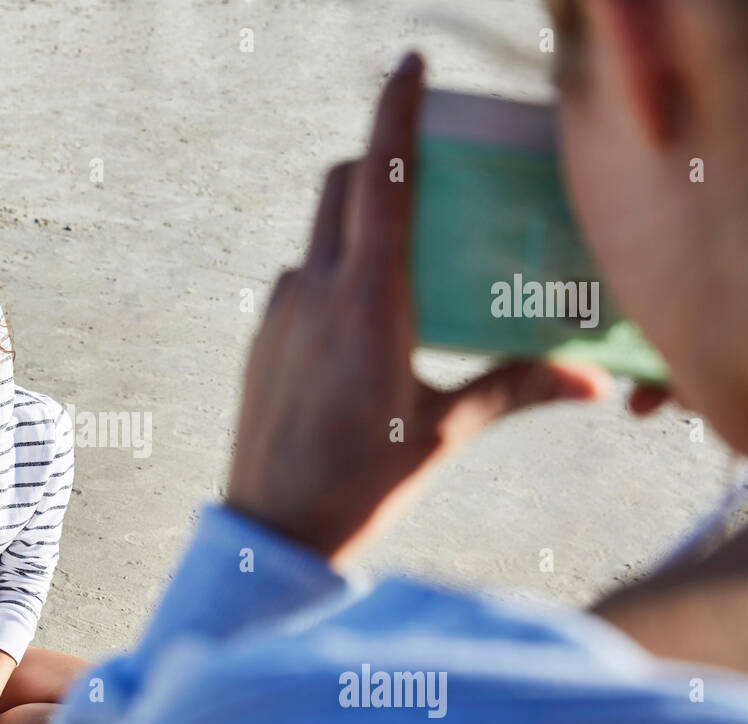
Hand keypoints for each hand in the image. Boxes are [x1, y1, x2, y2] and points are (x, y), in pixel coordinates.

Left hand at [225, 51, 609, 567]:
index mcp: (367, 303)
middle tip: (425, 175)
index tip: (409, 65)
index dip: (395, 110)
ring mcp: (279, 311)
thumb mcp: (442, 433)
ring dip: (356, 225)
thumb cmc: (359, 486)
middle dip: (380, 161)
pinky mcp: (261, 337)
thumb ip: (514, 390)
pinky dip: (333, 272)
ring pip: (318, 234)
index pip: (381, 178)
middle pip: (343, 186)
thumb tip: (587, 380)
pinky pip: (301, 278)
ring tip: (402, 269)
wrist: (271, 534)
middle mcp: (314, 291)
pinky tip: (362, 324)